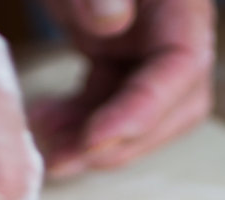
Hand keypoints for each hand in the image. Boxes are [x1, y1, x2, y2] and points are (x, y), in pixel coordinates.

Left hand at [31, 0, 214, 178]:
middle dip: (122, 143)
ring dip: (93, 142)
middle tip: (67, 159)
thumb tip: (111, 23)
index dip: (143, 112)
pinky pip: (106, 104)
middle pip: (172, 108)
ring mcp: (147, 48)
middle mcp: (174, 32)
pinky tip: (41, 121)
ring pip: (136, 116)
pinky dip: (77, 122)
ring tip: (45, 149)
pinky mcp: (118, 57)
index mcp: (182, 6)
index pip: (183, 70)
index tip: (95, 138)